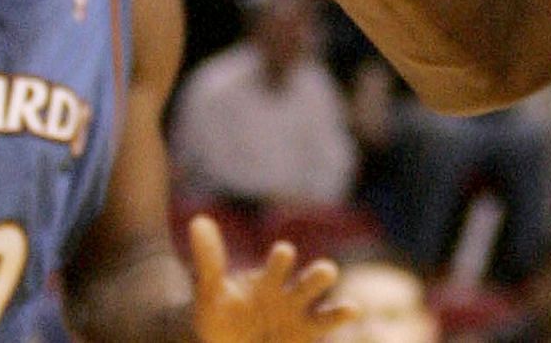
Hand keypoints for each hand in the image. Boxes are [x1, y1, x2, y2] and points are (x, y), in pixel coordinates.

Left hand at [188, 214, 355, 341]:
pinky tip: (352, 315)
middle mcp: (292, 294)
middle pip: (314, 279)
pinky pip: (325, 329)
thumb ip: (209, 259)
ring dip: (338, 312)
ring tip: (349, 310)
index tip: (282, 253)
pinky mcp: (305, 338)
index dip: (283, 257)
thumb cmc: (218, 314)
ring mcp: (301, 319)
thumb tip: (198, 219)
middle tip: (325, 272)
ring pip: (326, 314)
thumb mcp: (209, 292)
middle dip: (320, 275)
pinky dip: (338, 323)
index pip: (283, 260)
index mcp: (271, 276)